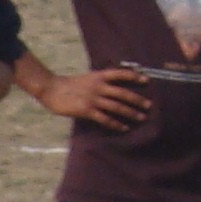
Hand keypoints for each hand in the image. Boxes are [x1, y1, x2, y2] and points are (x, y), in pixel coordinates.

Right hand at [36, 65, 150, 131]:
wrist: (51, 89)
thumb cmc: (67, 84)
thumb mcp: (87, 78)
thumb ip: (99, 82)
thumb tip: (112, 88)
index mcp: (99, 76)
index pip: (121, 74)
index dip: (134, 76)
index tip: (146, 80)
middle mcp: (99, 87)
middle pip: (123, 93)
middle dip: (137, 100)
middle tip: (149, 105)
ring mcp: (93, 99)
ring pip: (117, 107)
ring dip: (131, 113)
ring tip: (141, 118)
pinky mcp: (87, 110)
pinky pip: (105, 119)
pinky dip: (116, 124)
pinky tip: (124, 128)